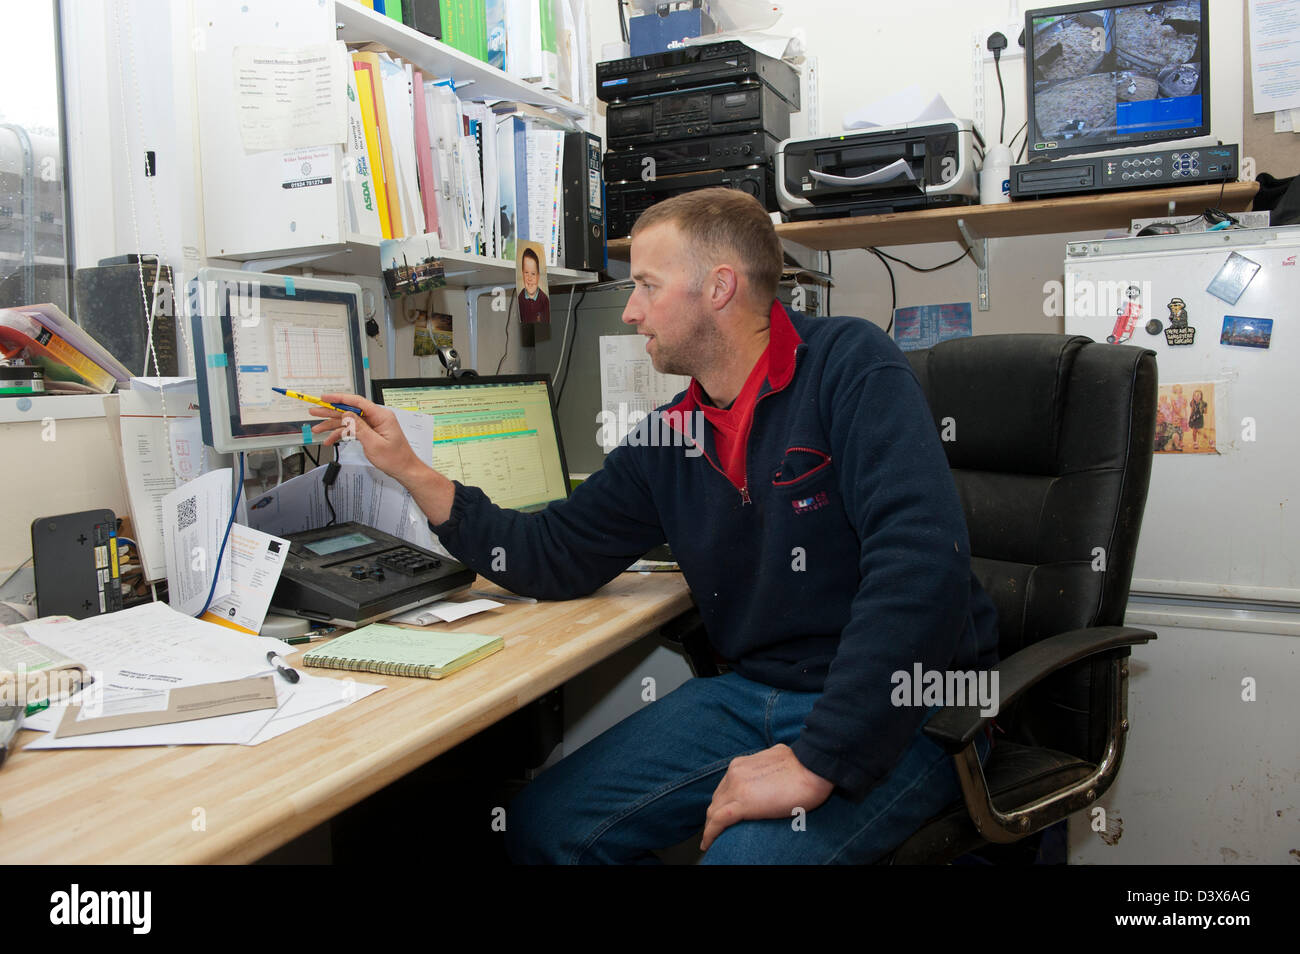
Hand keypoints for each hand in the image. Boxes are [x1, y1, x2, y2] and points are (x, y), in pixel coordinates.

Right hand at [307, 394, 421, 483]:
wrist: (404, 469)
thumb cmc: (395, 458)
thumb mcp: (374, 443)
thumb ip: (359, 427)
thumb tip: (346, 414)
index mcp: (381, 416)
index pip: (357, 402)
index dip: (339, 398)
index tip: (325, 398)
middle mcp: (376, 418)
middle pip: (349, 410)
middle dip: (330, 412)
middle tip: (315, 411)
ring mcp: (373, 425)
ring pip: (348, 421)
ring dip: (332, 426)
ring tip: (317, 428)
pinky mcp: (370, 432)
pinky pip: (352, 430)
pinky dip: (341, 435)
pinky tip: (330, 440)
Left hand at [700, 743, 833, 852]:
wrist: (814, 767)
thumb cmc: (806, 766)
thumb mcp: (778, 760)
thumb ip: (766, 768)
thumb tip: (773, 772)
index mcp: (742, 764)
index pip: (724, 788)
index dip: (721, 803)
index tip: (720, 814)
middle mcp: (735, 773)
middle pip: (717, 800)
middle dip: (714, 816)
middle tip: (715, 831)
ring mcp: (737, 787)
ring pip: (714, 811)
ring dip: (711, 827)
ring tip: (710, 840)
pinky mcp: (743, 803)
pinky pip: (719, 820)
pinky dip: (710, 833)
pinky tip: (708, 843)